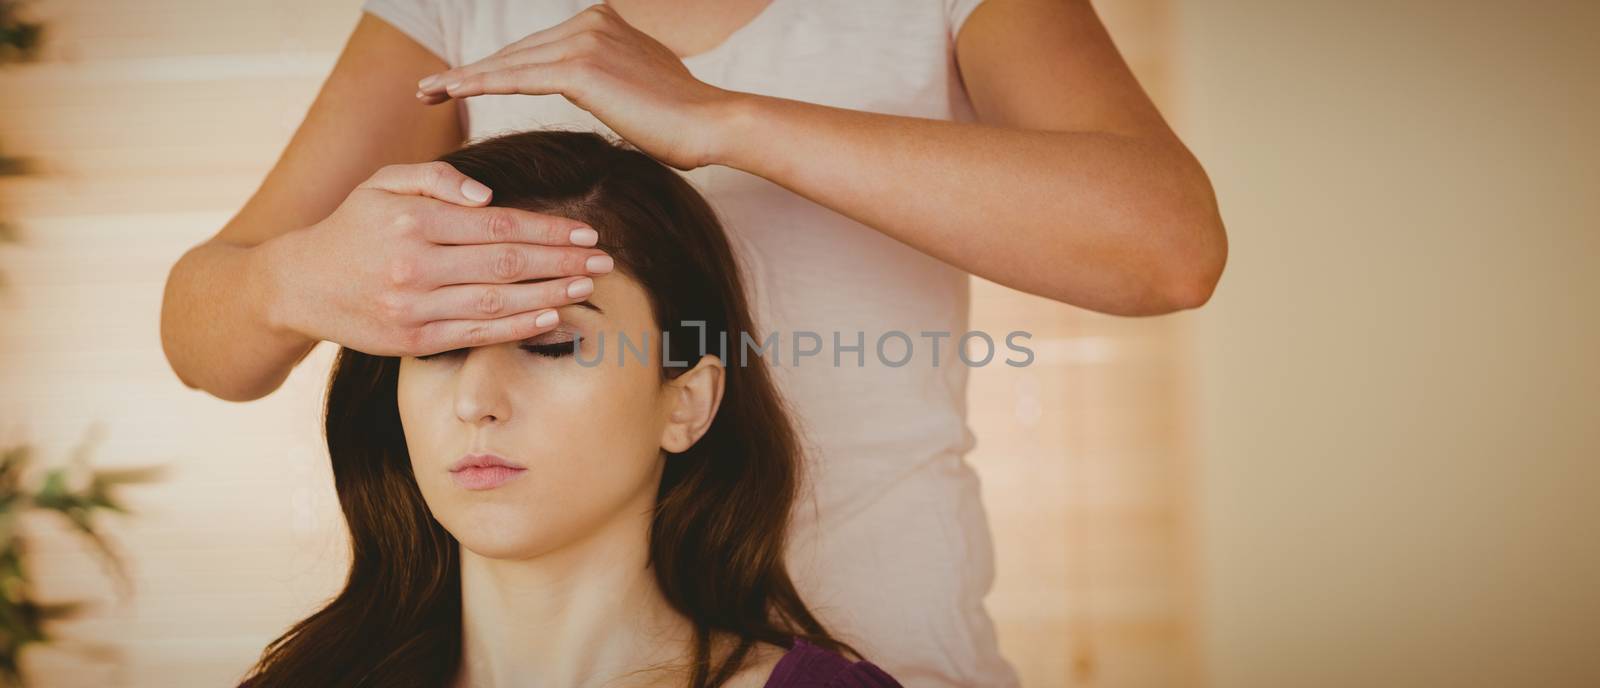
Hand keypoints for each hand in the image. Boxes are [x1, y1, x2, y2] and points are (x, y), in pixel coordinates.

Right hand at [264, 161, 614, 356]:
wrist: (300, 284)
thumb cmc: (353, 226)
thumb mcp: (384, 182)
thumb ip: (436, 178)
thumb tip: (487, 194)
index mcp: (413, 220)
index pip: (498, 225)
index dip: (548, 229)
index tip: (586, 231)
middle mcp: (414, 266)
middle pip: (506, 264)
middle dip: (562, 262)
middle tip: (604, 260)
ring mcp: (414, 307)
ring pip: (498, 302)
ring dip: (552, 295)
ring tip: (589, 287)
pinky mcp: (414, 340)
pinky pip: (478, 335)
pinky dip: (520, 328)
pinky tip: (554, 318)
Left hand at [414, 3, 737, 169]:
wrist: (712, 124)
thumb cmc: (684, 123)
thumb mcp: (642, 88)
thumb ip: (612, 80)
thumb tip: (602, 91)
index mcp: (604, 22)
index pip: (536, 49)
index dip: (497, 67)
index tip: (461, 83)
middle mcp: (591, 22)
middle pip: (516, 52)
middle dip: (470, 72)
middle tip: (428, 90)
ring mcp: (585, 40)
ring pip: (510, 64)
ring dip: (463, 80)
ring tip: (427, 95)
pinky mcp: (580, 68)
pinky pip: (517, 78)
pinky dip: (479, 86)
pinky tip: (450, 95)